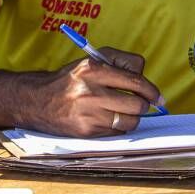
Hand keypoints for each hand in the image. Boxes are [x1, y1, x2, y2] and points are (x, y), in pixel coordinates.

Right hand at [31, 47, 161, 137]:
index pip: (135, 80)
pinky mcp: (86, 131)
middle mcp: (90, 90)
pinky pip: (117, 132)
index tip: (156, 96)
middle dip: (142, 105)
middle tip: (138, 103)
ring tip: (120, 111)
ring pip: (130, 121)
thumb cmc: (72, 79)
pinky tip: (106, 119)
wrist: (38, 100)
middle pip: (137, 104)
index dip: (151, 90)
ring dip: (131, 118)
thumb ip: (122, 62)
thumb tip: (147, 82)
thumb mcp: (92, 60)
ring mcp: (88, 113)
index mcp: (93, 69)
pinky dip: (117, 127)